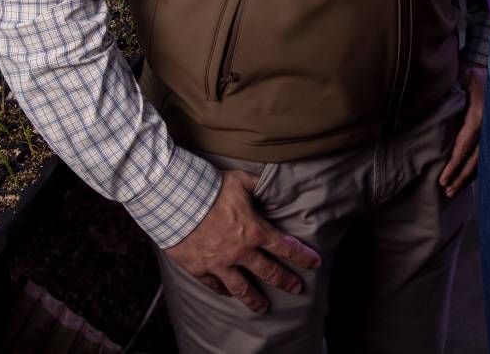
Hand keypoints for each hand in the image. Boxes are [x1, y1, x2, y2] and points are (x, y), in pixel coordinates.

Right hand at [163, 168, 321, 312]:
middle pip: (269, 272)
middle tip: (296, 289)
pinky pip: (215, 285)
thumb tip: (272, 180)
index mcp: (254, 230)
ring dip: (255, 299)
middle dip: (286, 281)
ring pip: (242, 289)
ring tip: (264, 308)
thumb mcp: (239, 180)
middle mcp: (240, 252)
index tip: (315, 263)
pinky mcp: (199, 269)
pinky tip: (229, 294)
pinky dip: (223, 291)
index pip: (285, 247)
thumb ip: (258, 183)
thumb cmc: (208, 188)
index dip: (303, 256)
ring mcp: (219, 264)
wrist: (174, 202)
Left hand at [439, 68, 484, 196]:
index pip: (465, 145)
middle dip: (461, 177)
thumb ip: (452, 100)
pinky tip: (468, 177)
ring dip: (469, 176)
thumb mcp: (464, 81)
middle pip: (476, 159)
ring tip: (454, 190)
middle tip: (447, 191)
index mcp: (481, 115)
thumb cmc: (479, 75)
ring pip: (483, 159)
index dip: (454, 164)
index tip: (443, 179)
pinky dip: (477, 167)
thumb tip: (436, 121)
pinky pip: (488, 154)